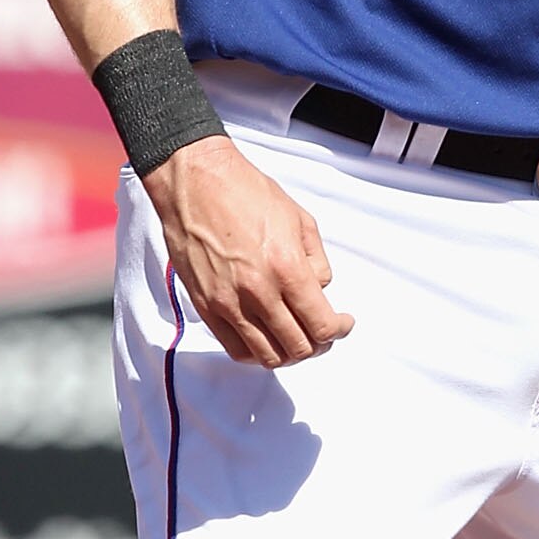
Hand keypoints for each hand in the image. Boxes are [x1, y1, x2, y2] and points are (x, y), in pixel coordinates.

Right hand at [142, 137, 353, 369]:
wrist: (195, 182)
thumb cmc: (244, 192)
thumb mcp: (299, 219)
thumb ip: (316, 261)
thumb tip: (320, 290)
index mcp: (287, 268)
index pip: (322, 325)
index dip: (339, 330)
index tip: (342, 324)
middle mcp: (258, 292)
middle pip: (299, 347)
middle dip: (319, 345)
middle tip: (323, 333)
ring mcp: (229, 304)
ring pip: (268, 356)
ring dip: (289, 354)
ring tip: (295, 338)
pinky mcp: (206, 306)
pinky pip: (236, 349)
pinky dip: (257, 353)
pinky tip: (266, 338)